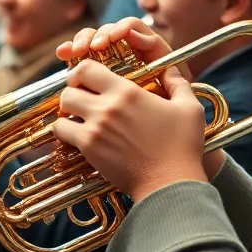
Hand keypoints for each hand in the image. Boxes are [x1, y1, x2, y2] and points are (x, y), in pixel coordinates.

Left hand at [52, 20, 208, 201]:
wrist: (170, 183)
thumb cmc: (182, 147)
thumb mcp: (189, 108)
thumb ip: (178, 83)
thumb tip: (171, 69)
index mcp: (127, 91)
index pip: (87, 68)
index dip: (81, 72)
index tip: (85, 80)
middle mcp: (107, 106)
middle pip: (69, 88)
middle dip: (72, 92)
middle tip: (80, 100)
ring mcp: (95, 127)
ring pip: (62, 110)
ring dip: (67, 112)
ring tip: (78, 117)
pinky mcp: (89, 148)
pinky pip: (62, 132)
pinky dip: (64, 131)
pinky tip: (76, 135)